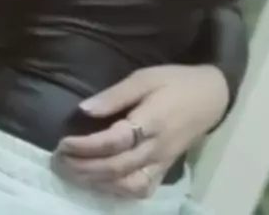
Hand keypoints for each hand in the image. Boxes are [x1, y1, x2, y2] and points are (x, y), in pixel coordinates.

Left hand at [53, 64, 228, 198]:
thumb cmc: (175, 81)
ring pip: (126, 185)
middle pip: (116, 168)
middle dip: (83, 168)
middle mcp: (156, 148)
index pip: (114, 142)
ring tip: (71, 172)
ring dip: (95, 183)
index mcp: (151, 121)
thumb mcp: (145, 77)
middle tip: (58, 160)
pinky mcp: (164, 170)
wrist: (210, 96)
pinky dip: (116, 191)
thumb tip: (83, 109)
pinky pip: (139, 190)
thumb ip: (115, 95)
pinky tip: (98, 183)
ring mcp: (161, 163)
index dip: (86, 146)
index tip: (63, 142)